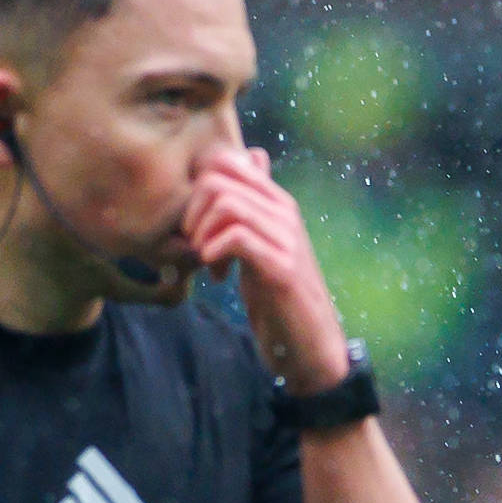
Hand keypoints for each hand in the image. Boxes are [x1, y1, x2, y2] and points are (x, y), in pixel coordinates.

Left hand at [182, 147, 351, 394]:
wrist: (309, 345)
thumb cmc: (279, 297)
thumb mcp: (260, 246)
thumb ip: (252, 207)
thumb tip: (252, 157)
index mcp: (276, 201)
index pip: (225, 161)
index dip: (196, 190)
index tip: (198, 225)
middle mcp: (284, 211)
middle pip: (217, 180)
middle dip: (192, 214)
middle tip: (196, 247)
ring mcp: (286, 237)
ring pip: (225, 205)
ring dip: (202, 235)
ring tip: (207, 262)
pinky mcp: (282, 267)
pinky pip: (237, 237)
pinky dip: (214, 254)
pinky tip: (217, 277)